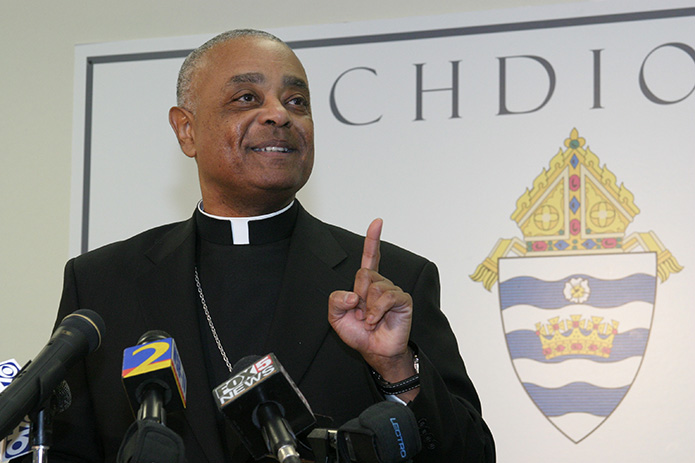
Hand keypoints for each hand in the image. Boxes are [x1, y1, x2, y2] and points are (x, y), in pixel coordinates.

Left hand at [328, 219, 416, 390]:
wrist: (375, 351)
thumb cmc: (359, 334)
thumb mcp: (336, 317)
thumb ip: (336, 300)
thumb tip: (354, 294)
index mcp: (366, 284)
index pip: (369, 257)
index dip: (372, 239)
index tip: (377, 222)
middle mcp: (380, 283)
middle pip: (364, 274)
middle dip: (358, 295)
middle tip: (361, 313)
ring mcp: (393, 290)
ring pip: (374, 287)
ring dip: (368, 308)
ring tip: (370, 320)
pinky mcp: (402, 300)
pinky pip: (386, 297)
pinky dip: (377, 311)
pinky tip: (376, 321)